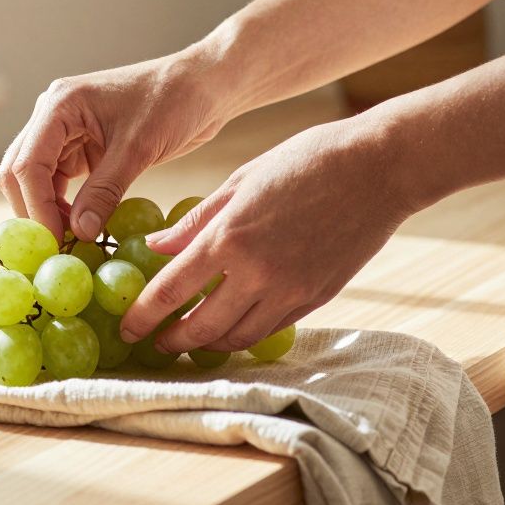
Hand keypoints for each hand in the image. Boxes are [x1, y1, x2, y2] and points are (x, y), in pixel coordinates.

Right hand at [0, 44, 239, 242]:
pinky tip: (80, 226)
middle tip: (56, 247)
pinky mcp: (81, 146)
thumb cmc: (174, 101)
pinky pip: (59, 181)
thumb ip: (104, 191)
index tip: (55, 241)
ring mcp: (65, 131)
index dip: (36, 206)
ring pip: (36, 180)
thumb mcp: (138, 149)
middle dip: (34, 210)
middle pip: (20, 172)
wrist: (203, 86)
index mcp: (59, 105)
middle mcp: (52, 116)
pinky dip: (64, 206)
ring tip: (70, 241)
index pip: (27, 164)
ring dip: (48, 211)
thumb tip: (80, 233)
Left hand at [120, 116, 417, 352]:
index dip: (142, 316)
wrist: (378, 168)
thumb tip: (155, 247)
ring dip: (207, 344)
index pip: (170, 291)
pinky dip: (243, 333)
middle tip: (155, 342)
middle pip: (200, 328)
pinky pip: (269, 329)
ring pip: (236, 337)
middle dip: (171, 341)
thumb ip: (195, 222)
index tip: (126, 328)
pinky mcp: (316, 298)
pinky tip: (230, 325)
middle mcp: (256, 273)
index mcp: (228, 238)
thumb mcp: (240, 181)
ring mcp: (289, 291)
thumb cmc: (306, 161)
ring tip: (190, 337)